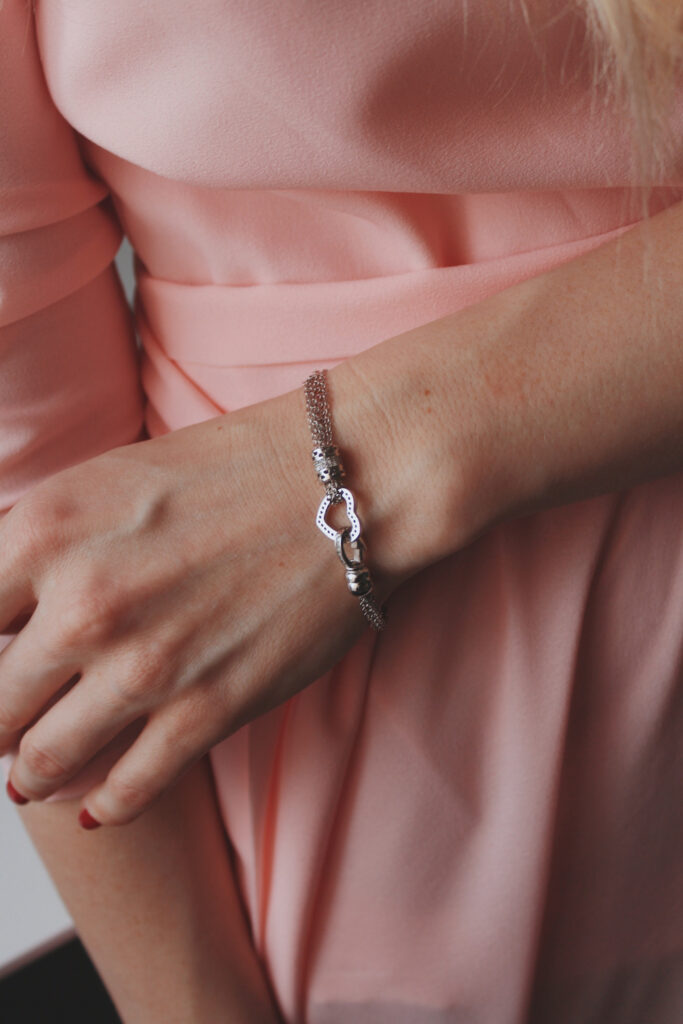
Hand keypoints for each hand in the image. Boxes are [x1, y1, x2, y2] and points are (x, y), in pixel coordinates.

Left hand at [0, 382, 401, 826]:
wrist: (350, 486)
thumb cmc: (234, 469)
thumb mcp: (106, 479)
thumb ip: (37, 545)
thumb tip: (1, 610)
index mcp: (45, 530)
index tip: (2, 665)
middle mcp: (82, 604)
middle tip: (8, 724)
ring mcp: (144, 667)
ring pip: (39, 762)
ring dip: (30, 773)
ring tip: (31, 773)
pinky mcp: (206, 712)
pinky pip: (123, 793)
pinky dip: (100, 806)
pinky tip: (94, 805)